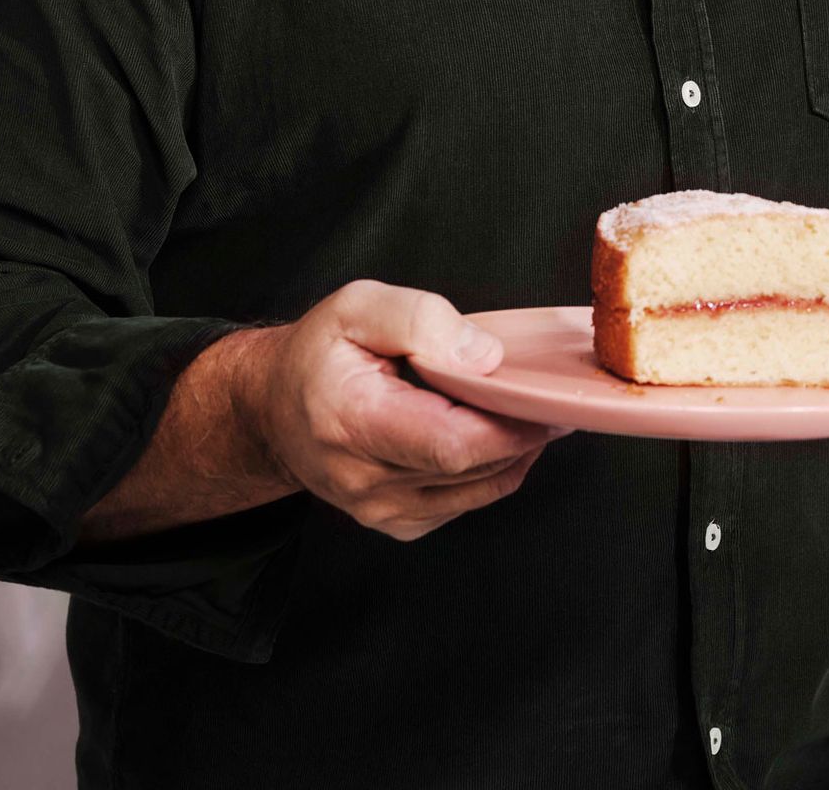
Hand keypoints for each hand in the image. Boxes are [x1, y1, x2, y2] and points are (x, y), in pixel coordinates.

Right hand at [241, 278, 571, 540]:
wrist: (273, 408)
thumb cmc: (318, 354)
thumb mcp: (359, 306)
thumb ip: (421, 320)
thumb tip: (482, 356)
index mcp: (352, 422)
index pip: (450, 443)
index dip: (509, 424)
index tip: (544, 396)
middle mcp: (364, 479)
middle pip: (472, 468)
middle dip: (524, 432)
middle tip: (555, 396)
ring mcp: (379, 509)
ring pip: (477, 489)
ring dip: (517, 452)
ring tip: (534, 409)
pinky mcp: (397, 521)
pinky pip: (465, 502)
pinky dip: (493, 470)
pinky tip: (498, 434)